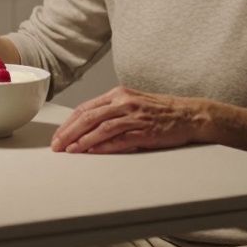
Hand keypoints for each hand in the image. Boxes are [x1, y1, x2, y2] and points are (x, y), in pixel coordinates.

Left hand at [51, 86, 203, 153]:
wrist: (189, 114)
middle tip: (57, 146)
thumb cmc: (160, 111)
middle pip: (89, 117)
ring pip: (101, 128)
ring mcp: (135, 117)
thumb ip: (111, 112)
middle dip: (69, 133)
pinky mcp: (145, 131)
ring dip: (83, 140)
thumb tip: (86, 127)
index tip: (58, 136)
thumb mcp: (132, 103)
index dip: (69, 123)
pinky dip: (104, 146)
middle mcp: (124, 102)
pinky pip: (120, 139)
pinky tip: (93, 152)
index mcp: (118, 94)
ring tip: (70, 151)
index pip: (86, 108)